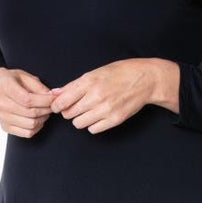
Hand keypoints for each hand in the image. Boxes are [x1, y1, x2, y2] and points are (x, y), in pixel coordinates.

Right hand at [0, 66, 56, 137]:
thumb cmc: (12, 81)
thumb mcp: (24, 76)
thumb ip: (38, 86)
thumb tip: (51, 96)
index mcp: (5, 87)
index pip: (28, 99)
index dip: (45, 101)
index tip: (54, 98)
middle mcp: (1, 104)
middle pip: (31, 113)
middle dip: (46, 109)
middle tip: (52, 105)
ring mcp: (2, 117)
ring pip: (31, 124)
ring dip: (43, 119)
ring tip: (45, 111)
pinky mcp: (5, 127)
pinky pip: (27, 133)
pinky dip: (37, 127)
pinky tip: (38, 119)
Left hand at [49, 58, 173, 134]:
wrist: (145, 79)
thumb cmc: (120, 73)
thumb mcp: (96, 72)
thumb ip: (74, 85)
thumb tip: (55, 93)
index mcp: (89, 81)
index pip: (62, 101)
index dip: (56, 105)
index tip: (58, 106)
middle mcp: (96, 96)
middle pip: (69, 114)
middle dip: (68, 111)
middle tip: (75, 106)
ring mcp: (106, 109)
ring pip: (79, 124)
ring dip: (80, 119)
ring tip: (88, 111)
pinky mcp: (114, 120)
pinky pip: (93, 130)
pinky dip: (92, 125)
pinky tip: (98, 116)